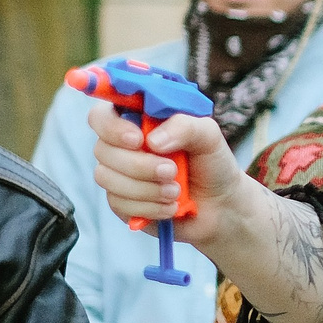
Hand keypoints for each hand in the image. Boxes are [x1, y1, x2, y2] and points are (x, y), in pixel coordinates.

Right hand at [86, 103, 248, 244]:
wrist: (220, 205)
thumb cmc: (211, 162)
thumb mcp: (208, 136)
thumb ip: (184, 126)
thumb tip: (153, 141)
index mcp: (138, 120)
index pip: (102, 115)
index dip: (111, 126)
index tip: (137, 139)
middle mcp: (122, 145)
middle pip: (102, 149)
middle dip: (139, 164)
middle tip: (171, 171)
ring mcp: (118, 174)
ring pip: (106, 177)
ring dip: (145, 188)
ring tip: (176, 191)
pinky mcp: (120, 202)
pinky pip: (118, 203)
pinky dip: (148, 206)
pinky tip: (170, 207)